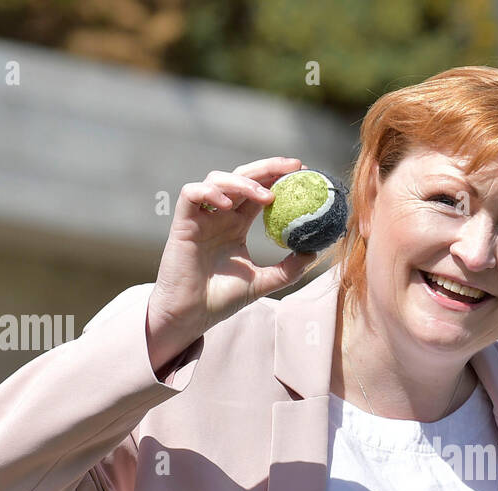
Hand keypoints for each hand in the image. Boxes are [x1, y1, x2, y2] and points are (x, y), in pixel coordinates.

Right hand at [146, 157, 319, 367]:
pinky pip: (192, 194)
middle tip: (294, 167)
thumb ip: (288, 269)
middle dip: (268, 168)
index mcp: (236, 225)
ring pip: (218, 179)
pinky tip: (229, 206)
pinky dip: (210, 193)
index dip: (279, 179)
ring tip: (267, 197)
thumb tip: (314, 252)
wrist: (191, 316)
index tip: (304, 174)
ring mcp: (200, 217)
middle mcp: (219, 216)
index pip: (259, 191)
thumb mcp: (263, 282)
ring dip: (243, 182)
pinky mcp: (183, 223)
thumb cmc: (221, 299)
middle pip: (242, 177)